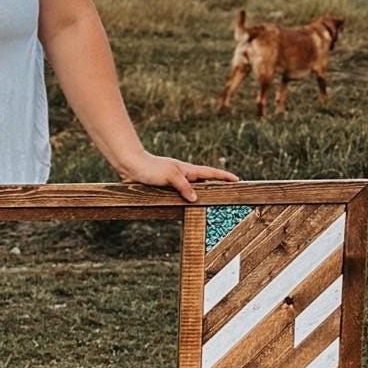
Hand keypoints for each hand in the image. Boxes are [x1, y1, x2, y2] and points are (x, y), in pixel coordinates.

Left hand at [119, 153, 238, 201]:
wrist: (130, 165)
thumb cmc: (150, 168)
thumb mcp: (170, 177)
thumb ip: (184, 187)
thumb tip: (196, 199)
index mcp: (188, 170)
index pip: (211, 173)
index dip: (224, 177)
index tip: (237, 180)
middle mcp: (184, 174)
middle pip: (205, 180)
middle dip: (217, 185)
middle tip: (229, 191)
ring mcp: (175, 180)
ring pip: (193, 188)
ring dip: (203, 192)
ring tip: (213, 200)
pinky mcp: (165, 185)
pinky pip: (181, 192)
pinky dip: (188, 197)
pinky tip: (188, 203)